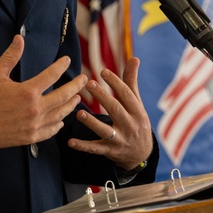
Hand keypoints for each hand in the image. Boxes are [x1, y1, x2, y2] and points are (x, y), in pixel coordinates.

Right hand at [0, 35, 87, 151]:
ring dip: (71, 104)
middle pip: (64, 96)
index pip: (52, 75)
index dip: (62, 66)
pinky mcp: (31, 138)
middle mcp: (35, 109)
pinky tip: (62, 118)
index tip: (67, 60)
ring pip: (61, 114)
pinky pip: (51, 130)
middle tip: (84, 79)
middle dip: (76, 86)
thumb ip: (11, 56)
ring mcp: (34, 125)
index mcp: (28, 91)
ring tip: (77, 97)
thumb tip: (19, 38)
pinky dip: (59, 123)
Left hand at [67, 56, 153, 170]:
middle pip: (115, 109)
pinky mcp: (110, 152)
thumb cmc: (136, 121)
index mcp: (137, 111)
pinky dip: (83, 146)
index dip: (115, 82)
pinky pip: (95, 149)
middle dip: (102, 97)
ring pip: (105, 131)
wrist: (142, 154)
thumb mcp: (137, 103)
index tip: (102, 71)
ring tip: (79, 113)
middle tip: (89, 84)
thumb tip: (134, 58)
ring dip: (91, 122)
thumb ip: (131, 82)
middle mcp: (129, 125)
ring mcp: (119, 140)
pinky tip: (70, 142)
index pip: (127, 94)